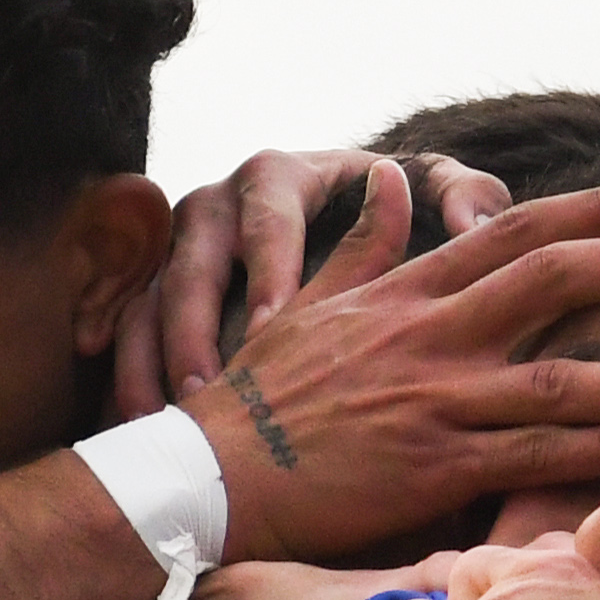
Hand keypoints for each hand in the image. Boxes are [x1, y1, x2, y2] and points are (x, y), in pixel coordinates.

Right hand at [111, 148, 515, 417]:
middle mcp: (216, 203)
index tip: (272, 327)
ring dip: (151, 360)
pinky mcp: (147, 289)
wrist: (315, 236)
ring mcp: (173, 247)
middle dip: (192, 326)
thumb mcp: (428, 194)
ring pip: (145, 299)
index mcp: (278, 175)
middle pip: (189, 259)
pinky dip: (125, 376)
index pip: (267, 213)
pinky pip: (122, 332)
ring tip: (170, 420)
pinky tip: (138, 425)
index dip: (267, 270)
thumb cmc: (391, 218)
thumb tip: (477, 225)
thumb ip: (462, 198)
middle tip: (207, 389)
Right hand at [176, 175, 599, 565]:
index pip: (514, 231)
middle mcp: (432, 337)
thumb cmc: (257, 397)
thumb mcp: (307, 305)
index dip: (594, 211)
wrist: (212, 475)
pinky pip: (535, 456)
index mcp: (407, 293)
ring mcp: (437, 402)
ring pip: (561, 378)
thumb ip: (364, 246)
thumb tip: (394, 181)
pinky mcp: (436, 468)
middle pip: (554, 279)